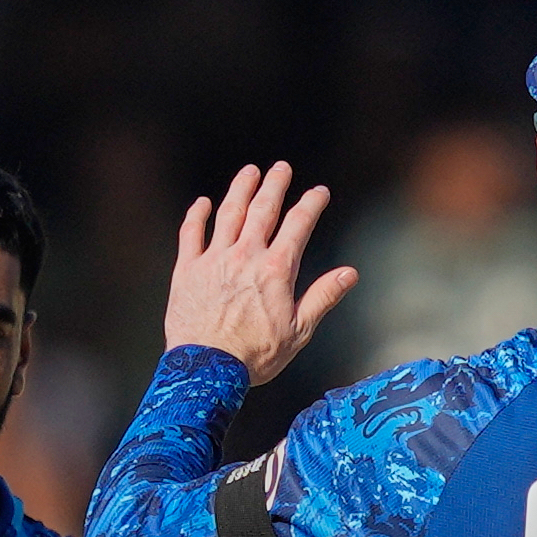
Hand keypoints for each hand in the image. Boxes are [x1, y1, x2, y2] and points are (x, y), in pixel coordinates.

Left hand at [162, 162, 358, 383]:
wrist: (208, 369)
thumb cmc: (255, 355)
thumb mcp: (299, 331)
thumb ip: (323, 297)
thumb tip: (349, 274)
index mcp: (276, 270)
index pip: (298, 226)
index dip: (311, 204)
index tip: (319, 192)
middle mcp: (246, 256)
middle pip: (263, 210)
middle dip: (274, 185)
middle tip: (281, 168)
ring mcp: (214, 259)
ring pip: (229, 213)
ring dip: (240, 189)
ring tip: (249, 172)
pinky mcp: (187, 270)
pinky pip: (191, 234)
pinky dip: (197, 215)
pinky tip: (202, 203)